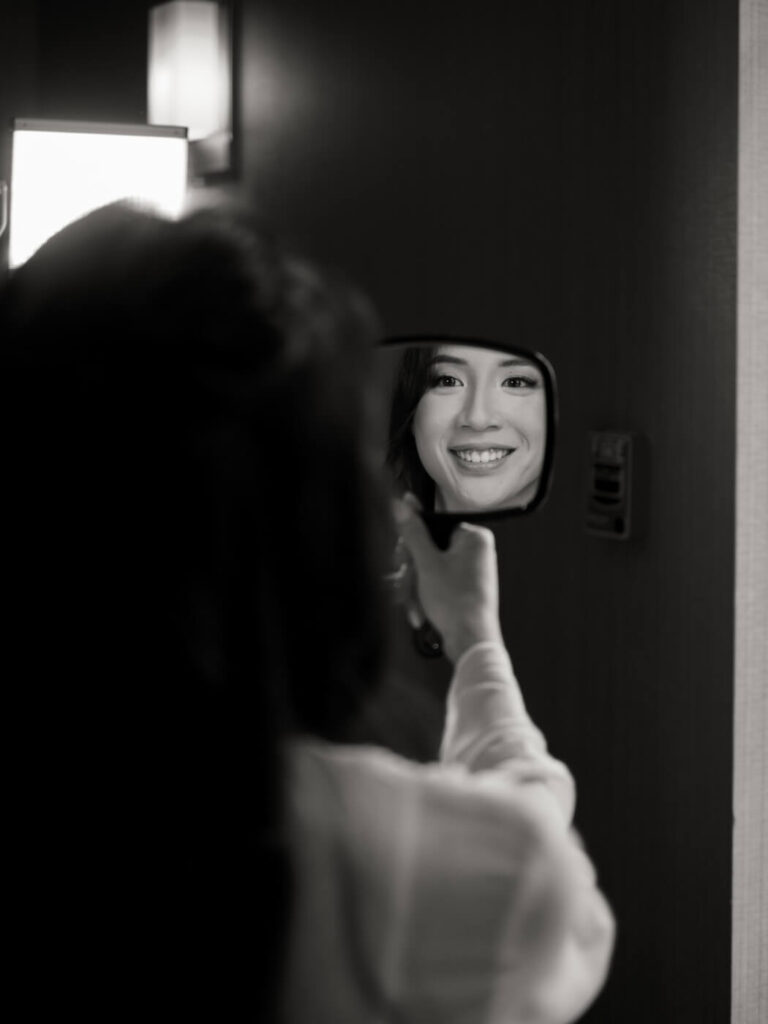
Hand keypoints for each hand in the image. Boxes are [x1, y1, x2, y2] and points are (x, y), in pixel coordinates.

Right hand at [393, 494, 503, 662]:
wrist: (470, 642)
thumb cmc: (454, 600)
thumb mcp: (427, 563)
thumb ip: (413, 532)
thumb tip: (401, 503)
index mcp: (474, 536)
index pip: (432, 526)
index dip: (411, 544)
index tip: (400, 559)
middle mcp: (476, 550)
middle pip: (429, 549)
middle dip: (412, 572)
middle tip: (404, 586)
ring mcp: (471, 571)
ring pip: (429, 570)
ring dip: (415, 589)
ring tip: (412, 607)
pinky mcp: (464, 588)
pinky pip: (437, 584)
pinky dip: (425, 597)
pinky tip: (419, 614)